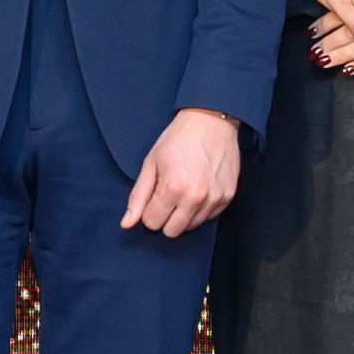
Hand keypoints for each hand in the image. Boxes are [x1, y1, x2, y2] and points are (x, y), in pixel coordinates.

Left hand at [123, 105, 245, 233]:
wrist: (211, 121)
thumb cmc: (178, 139)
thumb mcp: (151, 164)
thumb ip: (138, 197)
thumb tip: (126, 224)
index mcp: (172, 188)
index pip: (152, 223)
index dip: (149, 210)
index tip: (154, 195)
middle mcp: (195, 198)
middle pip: (171, 231)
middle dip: (165, 218)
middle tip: (167, 196)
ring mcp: (214, 199)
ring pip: (190, 227)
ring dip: (184, 214)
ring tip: (184, 190)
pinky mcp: (227, 197)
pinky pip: (208, 218)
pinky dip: (201, 209)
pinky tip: (198, 189)